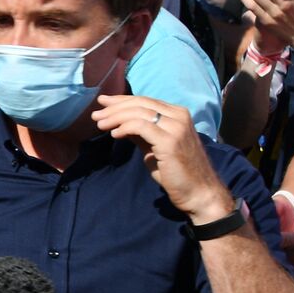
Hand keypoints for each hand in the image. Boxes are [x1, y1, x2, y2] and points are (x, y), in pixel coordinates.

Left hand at [91, 95, 234, 223]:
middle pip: (140, 104)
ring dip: (115, 117)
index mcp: (177, 114)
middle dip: (114, 107)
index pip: (145, 101)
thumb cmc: (175, 172)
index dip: (122, 100)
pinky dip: (125, 127)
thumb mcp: (154, 147)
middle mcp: (179, 116)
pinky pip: (141, 127)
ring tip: (100, 124)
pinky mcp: (170, 141)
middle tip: (95, 114)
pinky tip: (114, 134)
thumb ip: (141, 134)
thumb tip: (120, 124)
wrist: (198, 192)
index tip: (103, 102)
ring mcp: (176, 127)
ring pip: (139, 113)